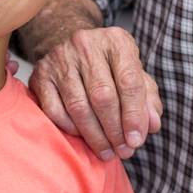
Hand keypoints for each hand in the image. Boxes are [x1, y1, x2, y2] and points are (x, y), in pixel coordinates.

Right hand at [27, 27, 160, 159]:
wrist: (71, 47)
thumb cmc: (109, 66)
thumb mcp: (134, 74)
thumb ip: (147, 99)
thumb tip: (152, 126)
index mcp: (116, 41)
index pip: (129, 82)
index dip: (134, 116)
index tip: (136, 141)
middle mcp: (86, 44)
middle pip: (103, 96)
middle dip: (114, 130)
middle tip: (122, 151)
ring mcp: (60, 58)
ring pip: (78, 106)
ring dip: (94, 136)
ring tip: (106, 151)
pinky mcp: (40, 74)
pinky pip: (54, 110)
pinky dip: (70, 128)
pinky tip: (82, 136)